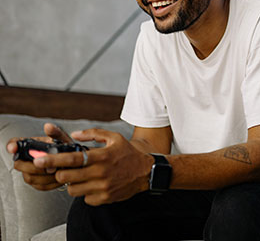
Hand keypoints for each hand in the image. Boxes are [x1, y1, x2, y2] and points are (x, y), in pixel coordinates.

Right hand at [5, 123, 75, 190]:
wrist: (75, 162)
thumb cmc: (66, 148)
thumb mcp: (63, 139)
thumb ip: (56, 133)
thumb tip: (48, 127)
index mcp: (31, 145)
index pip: (14, 143)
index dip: (12, 146)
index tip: (14, 148)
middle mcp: (26, 159)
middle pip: (19, 165)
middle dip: (34, 166)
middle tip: (48, 165)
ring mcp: (30, 172)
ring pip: (30, 177)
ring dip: (45, 175)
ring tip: (58, 170)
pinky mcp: (37, 183)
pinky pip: (40, 185)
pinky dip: (51, 182)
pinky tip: (60, 177)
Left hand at [32, 128, 153, 205]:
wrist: (146, 172)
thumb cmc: (128, 154)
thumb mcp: (114, 138)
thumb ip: (93, 134)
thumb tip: (75, 134)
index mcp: (102, 156)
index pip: (72, 159)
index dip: (53, 159)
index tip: (39, 160)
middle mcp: (101, 172)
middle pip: (67, 176)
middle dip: (60, 173)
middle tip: (64, 169)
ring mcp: (103, 187)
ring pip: (73, 190)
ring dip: (73, 183)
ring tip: (82, 177)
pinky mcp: (105, 198)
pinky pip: (84, 198)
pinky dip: (85, 192)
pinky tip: (93, 185)